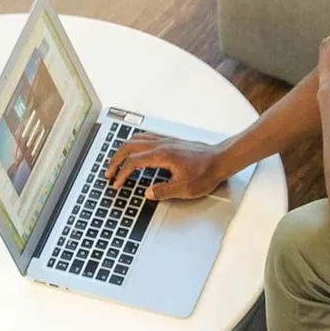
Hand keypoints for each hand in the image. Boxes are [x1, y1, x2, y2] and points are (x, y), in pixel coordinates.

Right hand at [105, 133, 225, 200]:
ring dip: (123, 150)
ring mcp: (166, 140)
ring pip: (136, 139)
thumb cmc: (207, 173)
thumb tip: (147, 193)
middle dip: (115, 160)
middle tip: (108, 172)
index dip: (121, 174)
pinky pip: (146, 137)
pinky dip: (134, 144)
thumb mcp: (185, 189)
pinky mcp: (171, 141)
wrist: (221, 159)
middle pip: (129, 147)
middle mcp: (161, 144)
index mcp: (162, 156)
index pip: (133, 162)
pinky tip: (135, 150)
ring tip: (117, 161)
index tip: (116, 183)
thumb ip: (164, 191)